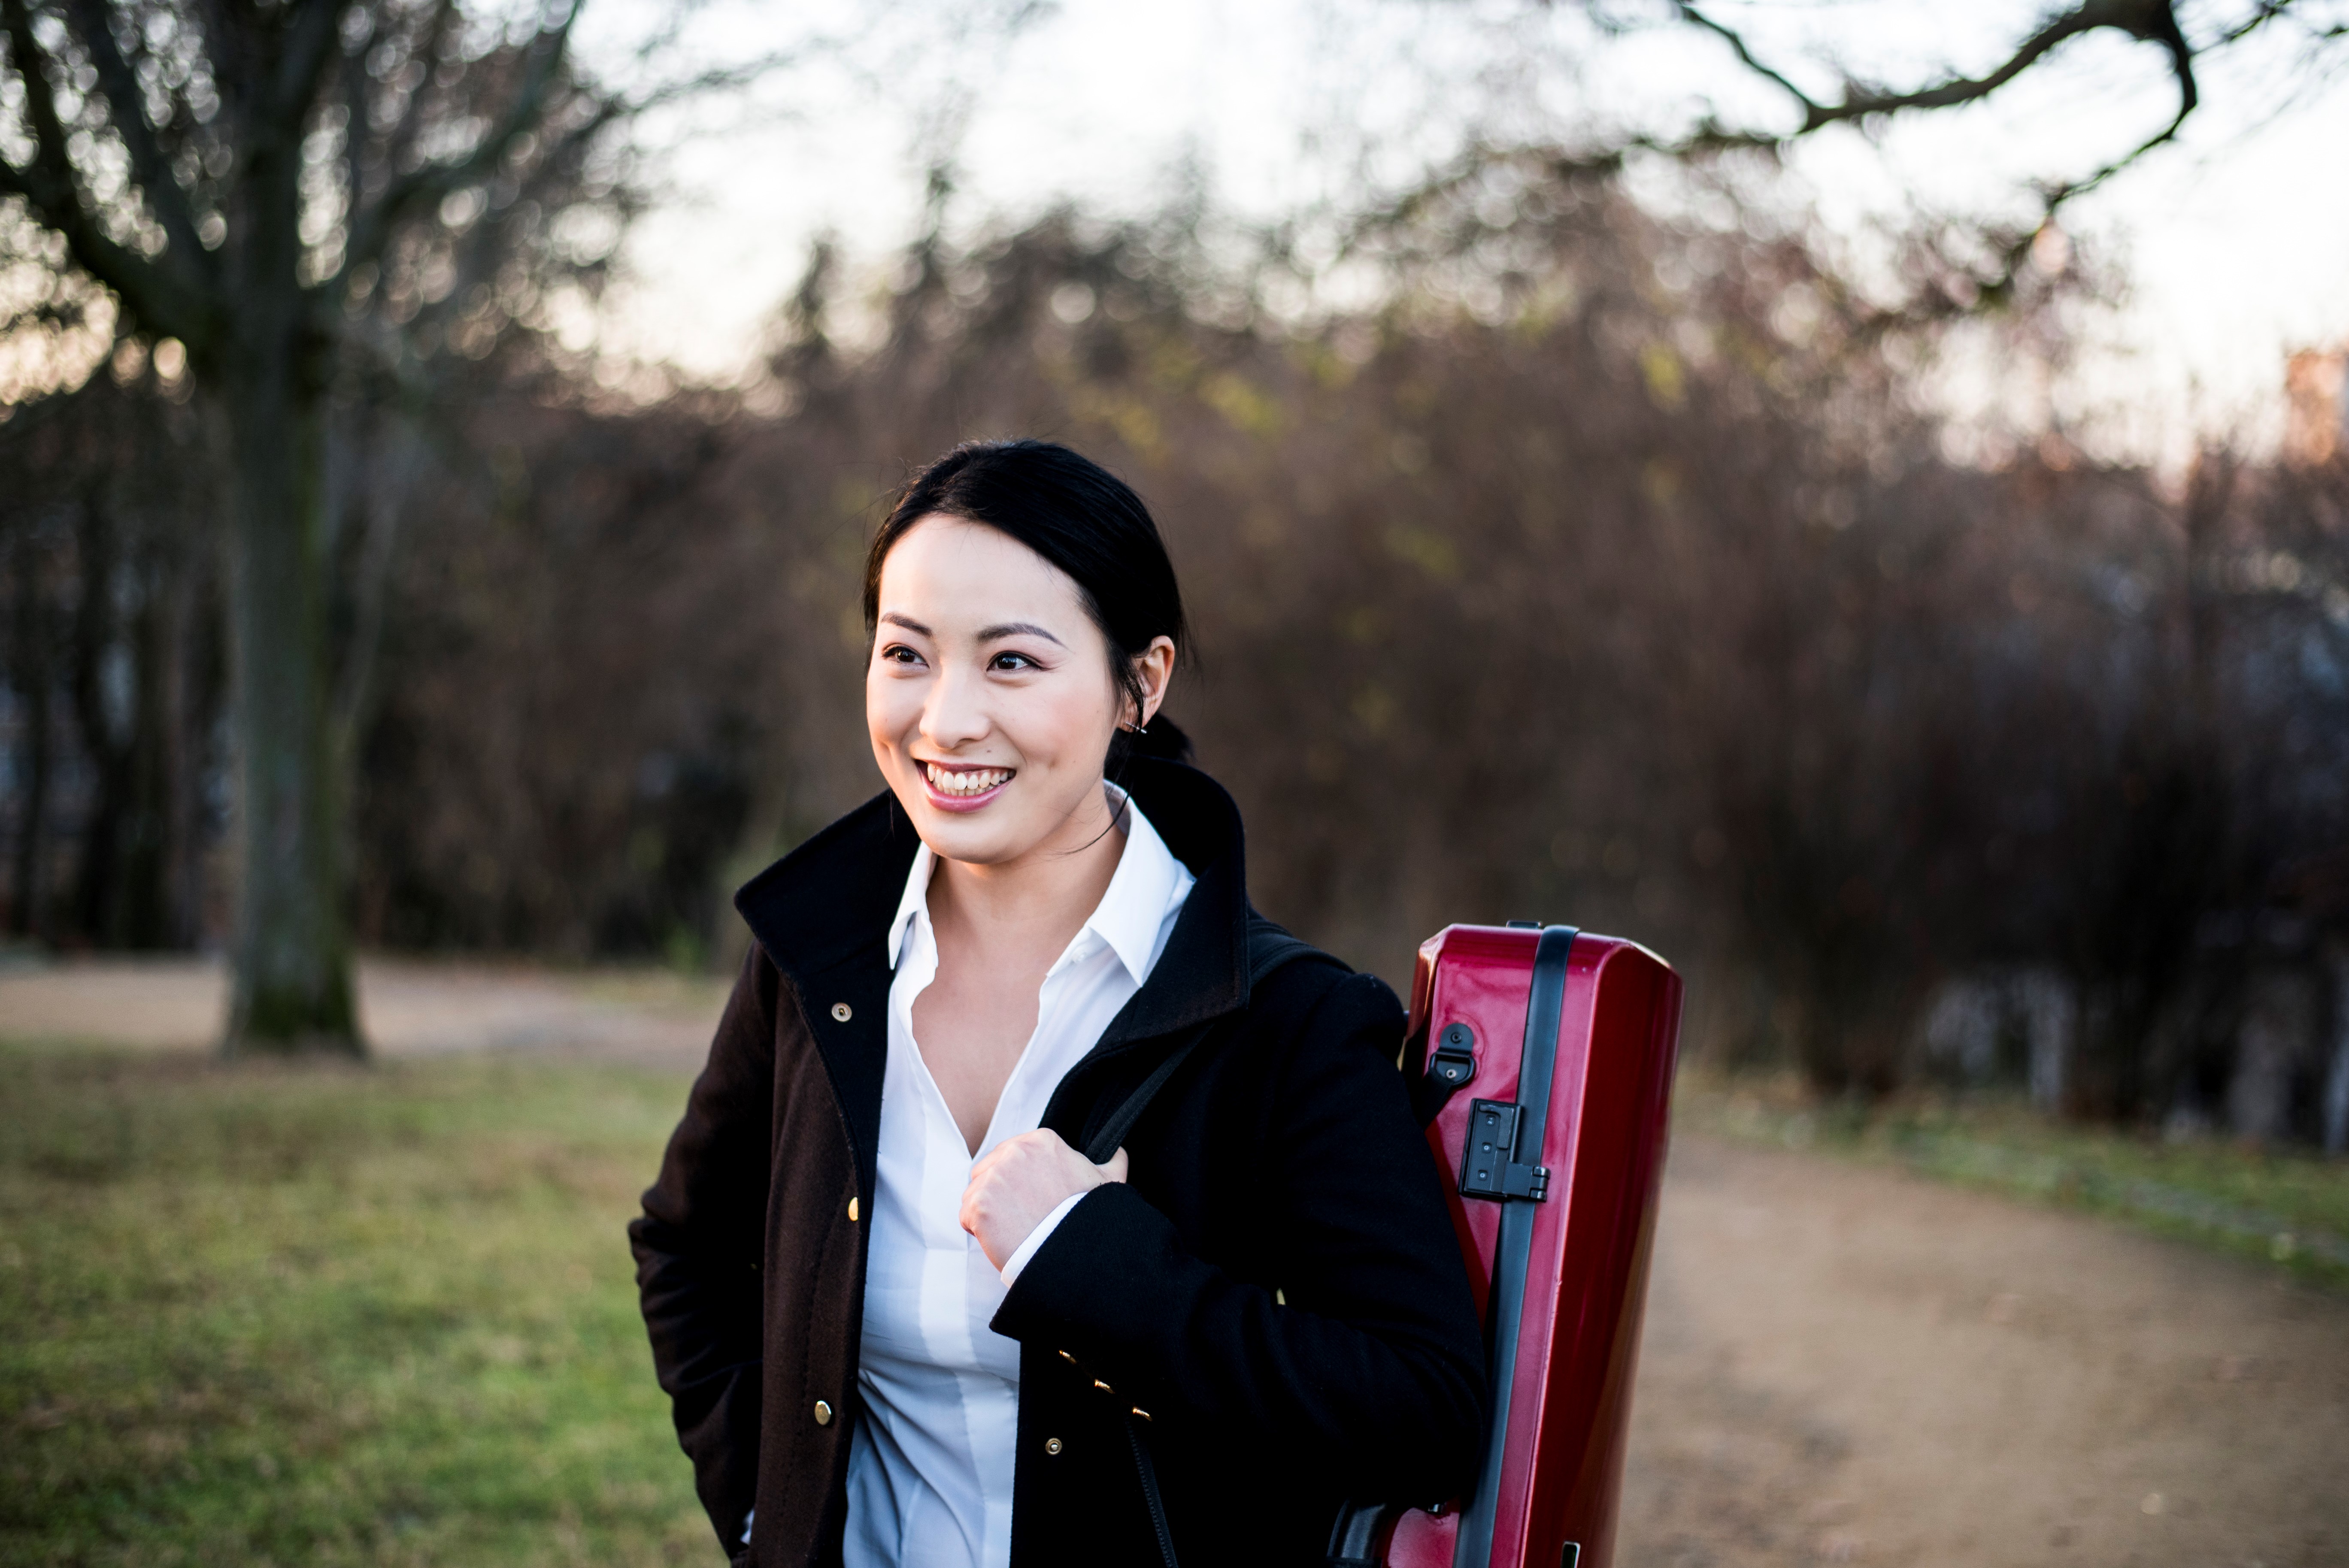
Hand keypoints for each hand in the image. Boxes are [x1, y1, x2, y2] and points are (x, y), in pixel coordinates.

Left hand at [960, 1129, 1128, 1272]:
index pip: (1012, 1154)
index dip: (1019, 1180)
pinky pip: (966, 1216)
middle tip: (1021, 1216)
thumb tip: (1118, 1151)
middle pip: (989, 1170)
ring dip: (989, 1211)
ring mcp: (993, 1178)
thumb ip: (1111, 1160)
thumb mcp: (1109, 1182)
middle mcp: (1014, 1152)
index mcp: (1041, 1141)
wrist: (1071, 1254)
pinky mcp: (978, 1205)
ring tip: (1013, 1229)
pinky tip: (1002, 1239)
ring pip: (975, 1192)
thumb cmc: (1089, 1219)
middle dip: (1000, 1192)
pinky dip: (979, 1231)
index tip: (1031, 1198)